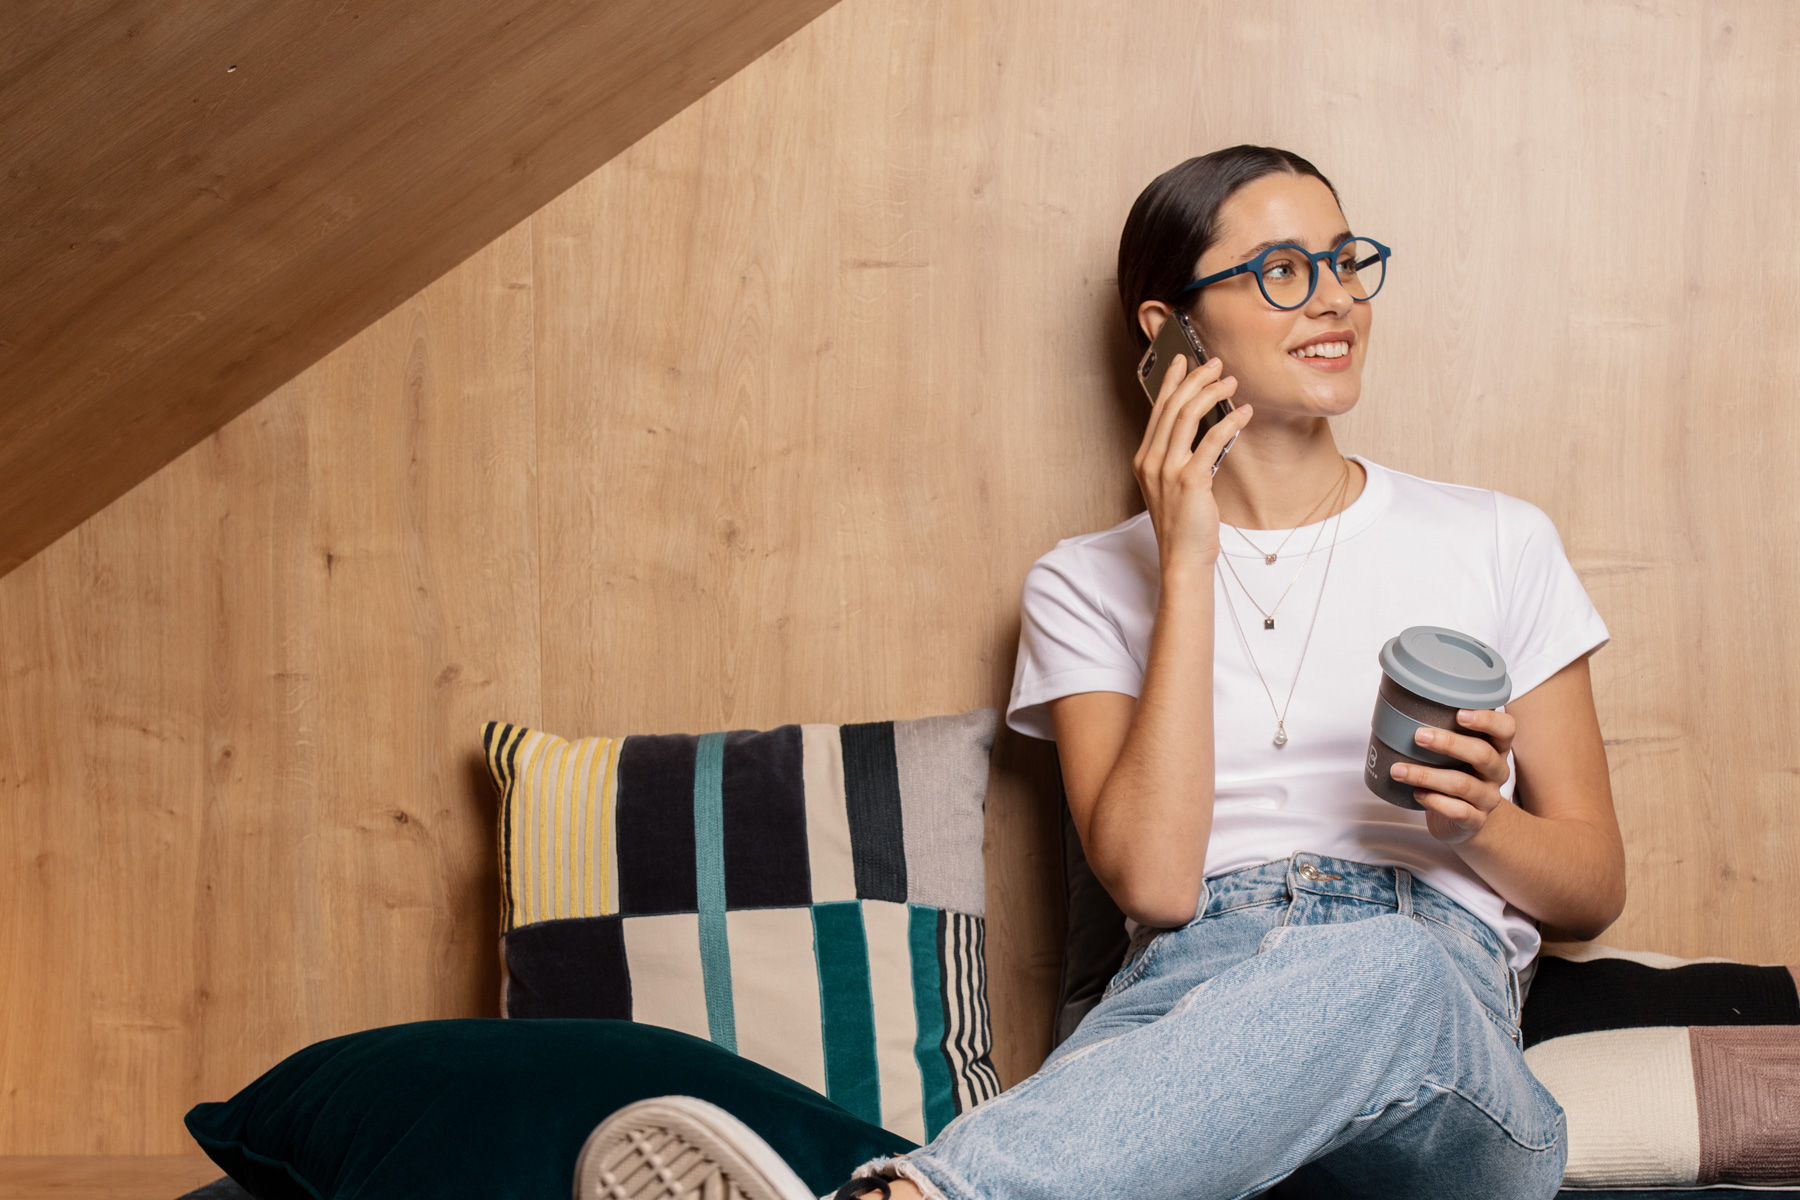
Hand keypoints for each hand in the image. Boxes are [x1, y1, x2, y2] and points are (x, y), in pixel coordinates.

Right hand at [1132, 353, 1252, 571]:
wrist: (1182, 557)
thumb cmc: (1182, 524)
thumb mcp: (1171, 485)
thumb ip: (1178, 457)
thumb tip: (1201, 430)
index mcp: (1144, 459)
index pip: (1158, 410)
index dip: (1171, 381)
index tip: (1183, 360)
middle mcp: (1151, 461)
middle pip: (1172, 406)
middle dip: (1195, 378)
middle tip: (1217, 364)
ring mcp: (1167, 470)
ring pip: (1187, 416)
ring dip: (1211, 393)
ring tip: (1231, 382)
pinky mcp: (1189, 481)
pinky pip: (1209, 441)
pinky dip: (1229, 422)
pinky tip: (1244, 414)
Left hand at [1391, 708, 1517, 843]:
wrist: (1464, 820)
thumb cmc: (1456, 774)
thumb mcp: (1456, 752)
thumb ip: (1443, 730)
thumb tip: (1399, 702)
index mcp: (1495, 748)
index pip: (1506, 729)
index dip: (1487, 720)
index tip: (1459, 713)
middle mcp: (1496, 772)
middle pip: (1482, 754)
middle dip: (1449, 743)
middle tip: (1419, 736)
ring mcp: (1488, 798)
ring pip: (1462, 784)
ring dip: (1426, 775)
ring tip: (1398, 770)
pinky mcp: (1475, 821)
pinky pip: (1458, 811)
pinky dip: (1435, 802)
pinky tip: (1417, 794)